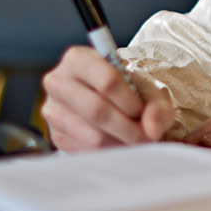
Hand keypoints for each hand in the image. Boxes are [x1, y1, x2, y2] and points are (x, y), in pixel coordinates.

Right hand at [40, 46, 173, 150]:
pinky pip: (86, 150)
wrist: (111, 104)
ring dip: (120, 142)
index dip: (130, 101)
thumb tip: (152, 129)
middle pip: (97, 109)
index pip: (107, 81)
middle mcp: (58, 81)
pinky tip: (119, 143)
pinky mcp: (57, 136)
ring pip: (92, 135)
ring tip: (135, 139)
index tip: (142, 111)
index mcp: (78, 58)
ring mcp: (53, 110)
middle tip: (145, 136)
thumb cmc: (128, 92)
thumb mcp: (148, 91)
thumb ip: (157, 107)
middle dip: (127, 127)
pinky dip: (109, 151)